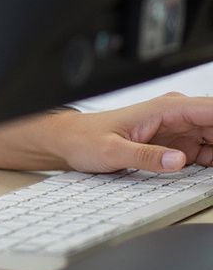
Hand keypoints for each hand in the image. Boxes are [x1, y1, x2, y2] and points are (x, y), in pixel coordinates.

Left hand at [45, 93, 212, 173]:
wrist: (70, 141)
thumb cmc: (86, 138)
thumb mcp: (112, 150)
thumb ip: (145, 156)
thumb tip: (178, 160)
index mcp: (163, 109)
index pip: (210, 110)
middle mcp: (173, 116)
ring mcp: (177, 131)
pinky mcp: (176, 147)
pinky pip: (208, 152)